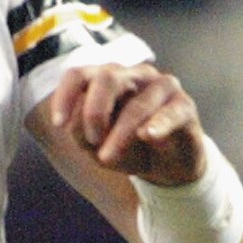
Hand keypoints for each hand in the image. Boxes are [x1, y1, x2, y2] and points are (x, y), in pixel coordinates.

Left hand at [39, 62, 206, 184]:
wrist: (169, 168)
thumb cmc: (130, 149)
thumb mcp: (98, 148)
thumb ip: (82, 134)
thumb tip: (76, 123)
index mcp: (107, 80)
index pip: (79, 75)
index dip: (65, 96)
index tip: (58, 124)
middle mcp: (133, 76)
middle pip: (107, 77)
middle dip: (94, 111)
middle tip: (91, 141)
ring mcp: (161, 87)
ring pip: (137, 104)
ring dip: (120, 134)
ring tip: (108, 159)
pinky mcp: (184, 106)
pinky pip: (170, 112)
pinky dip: (157, 125)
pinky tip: (148, 136)